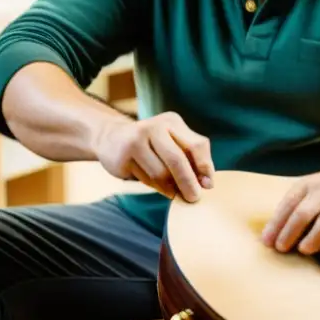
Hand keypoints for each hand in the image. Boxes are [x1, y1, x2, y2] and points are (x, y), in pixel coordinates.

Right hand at [93, 111, 214, 201]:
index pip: (197, 145)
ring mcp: (136, 140)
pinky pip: (146, 179)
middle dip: (188, 182)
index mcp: (172, 121)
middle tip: (194, 198)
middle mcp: (154, 127)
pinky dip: (156, 187)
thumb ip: (190, 157)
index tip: (208, 185)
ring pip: (161, 173)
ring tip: (173, 191)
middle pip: (177, 159)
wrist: (111, 138)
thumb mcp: (172, 142)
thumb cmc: (151, 145)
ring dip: (170, 188)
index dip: (205, 167)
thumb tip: (206, 183)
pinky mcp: (123, 156)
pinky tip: (157, 185)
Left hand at [260, 157, 319, 258]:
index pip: (288, 205)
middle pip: (303, 213)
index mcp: (309, 184)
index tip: (267, 242)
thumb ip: (301, 205)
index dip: (276, 224)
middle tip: (282, 249)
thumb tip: (279, 234)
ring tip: (305, 250)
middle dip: (289, 233)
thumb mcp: (317, 187)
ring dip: (313, 239)